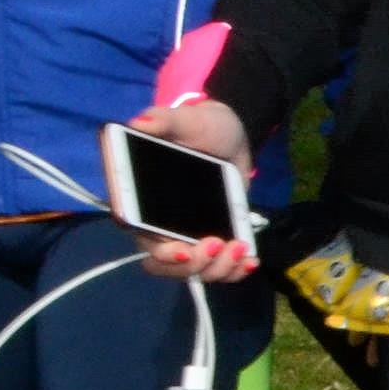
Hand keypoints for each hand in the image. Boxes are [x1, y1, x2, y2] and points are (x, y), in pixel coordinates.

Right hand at [121, 99, 259, 279]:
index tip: (182, 250)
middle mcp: (157, 224)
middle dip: (191, 265)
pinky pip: (216, 266)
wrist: (229, 135)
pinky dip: (233, 270)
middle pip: (164, 264)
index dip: (159, 252)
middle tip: (218, 243)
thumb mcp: (184, 119)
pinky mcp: (211, 237)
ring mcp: (185, 234)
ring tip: (239, 247)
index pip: (139, 236)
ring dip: (216, 268)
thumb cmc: (198, 126)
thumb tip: (141, 122)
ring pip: (192, 270)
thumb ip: (162, 120)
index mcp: (140, 200)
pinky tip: (249, 261)